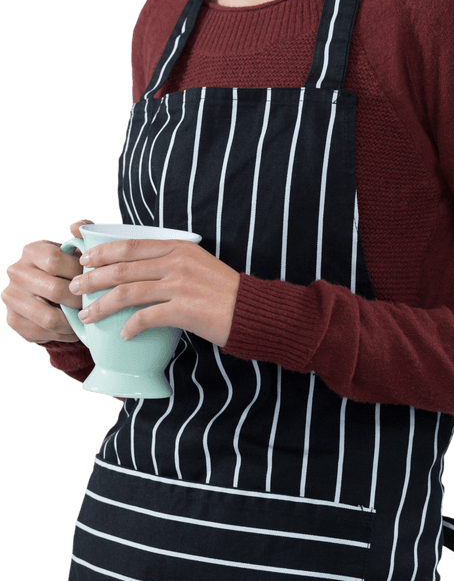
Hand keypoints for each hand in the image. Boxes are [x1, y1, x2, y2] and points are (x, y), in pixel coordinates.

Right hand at [2, 219, 91, 343]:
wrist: (46, 294)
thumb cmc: (67, 269)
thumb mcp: (74, 251)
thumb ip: (82, 235)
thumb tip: (77, 227)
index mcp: (32, 251)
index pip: (54, 260)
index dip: (77, 272)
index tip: (93, 278)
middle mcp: (16, 272)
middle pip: (54, 290)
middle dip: (79, 299)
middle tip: (94, 303)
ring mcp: (11, 297)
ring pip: (48, 317)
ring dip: (72, 321)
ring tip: (86, 319)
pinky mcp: (13, 320)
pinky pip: (43, 333)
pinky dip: (63, 334)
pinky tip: (73, 329)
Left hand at [68, 238, 240, 347]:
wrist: (251, 310)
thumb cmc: (223, 290)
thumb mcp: (196, 263)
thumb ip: (169, 262)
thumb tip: (136, 270)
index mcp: (177, 247)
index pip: (130, 245)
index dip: (102, 252)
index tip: (84, 259)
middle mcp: (176, 262)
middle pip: (122, 268)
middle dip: (92, 278)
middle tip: (74, 287)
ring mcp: (179, 285)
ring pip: (127, 292)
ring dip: (101, 305)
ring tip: (88, 315)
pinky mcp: (183, 310)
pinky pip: (146, 318)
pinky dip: (130, 327)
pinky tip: (122, 335)